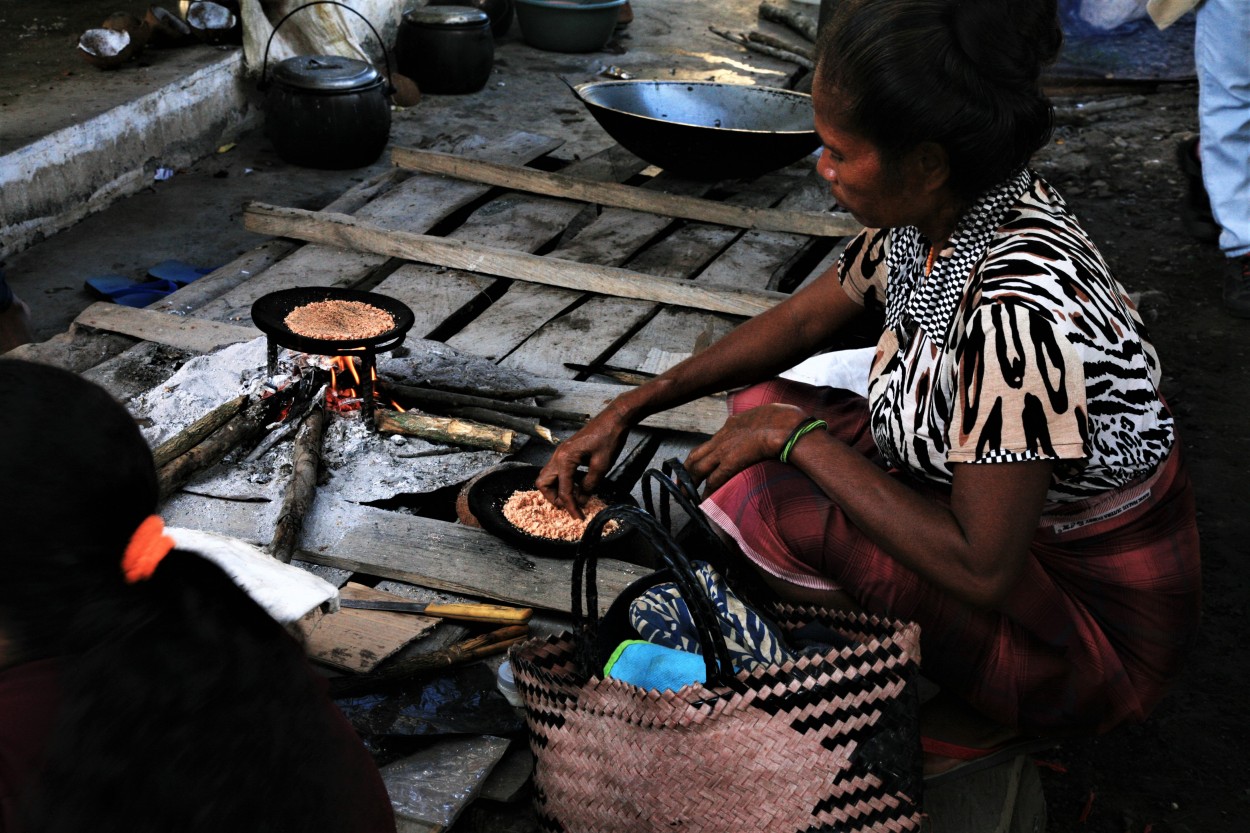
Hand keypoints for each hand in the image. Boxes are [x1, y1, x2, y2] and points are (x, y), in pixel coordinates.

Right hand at [535, 409, 629, 518]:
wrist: (614, 419)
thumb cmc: (609, 438)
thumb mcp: (601, 465)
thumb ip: (589, 485)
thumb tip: (581, 500)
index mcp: (565, 459)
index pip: (563, 490)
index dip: (571, 506)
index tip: (579, 517)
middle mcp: (558, 455)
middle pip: (543, 483)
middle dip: (553, 497)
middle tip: (569, 505)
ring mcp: (561, 453)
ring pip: (548, 476)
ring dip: (557, 489)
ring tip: (573, 497)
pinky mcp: (567, 452)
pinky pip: (558, 470)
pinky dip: (563, 481)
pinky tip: (578, 485)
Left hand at [684, 404, 808, 494]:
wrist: (787, 425)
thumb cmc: (785, 418)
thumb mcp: (768, 414)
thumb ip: (762, 423)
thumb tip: (770, 429)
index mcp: (733, 424)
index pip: (713, 441)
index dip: (705, 454)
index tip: (701, 462)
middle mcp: (723, 435)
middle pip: (697, 453)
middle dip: (687, 469)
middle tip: (682, 481)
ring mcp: (724, 449)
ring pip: (698, 466)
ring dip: (690, 481)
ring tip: (686, 493)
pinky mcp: (730, 461)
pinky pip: (713, 479)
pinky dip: (706, 490)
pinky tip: (702, 499)